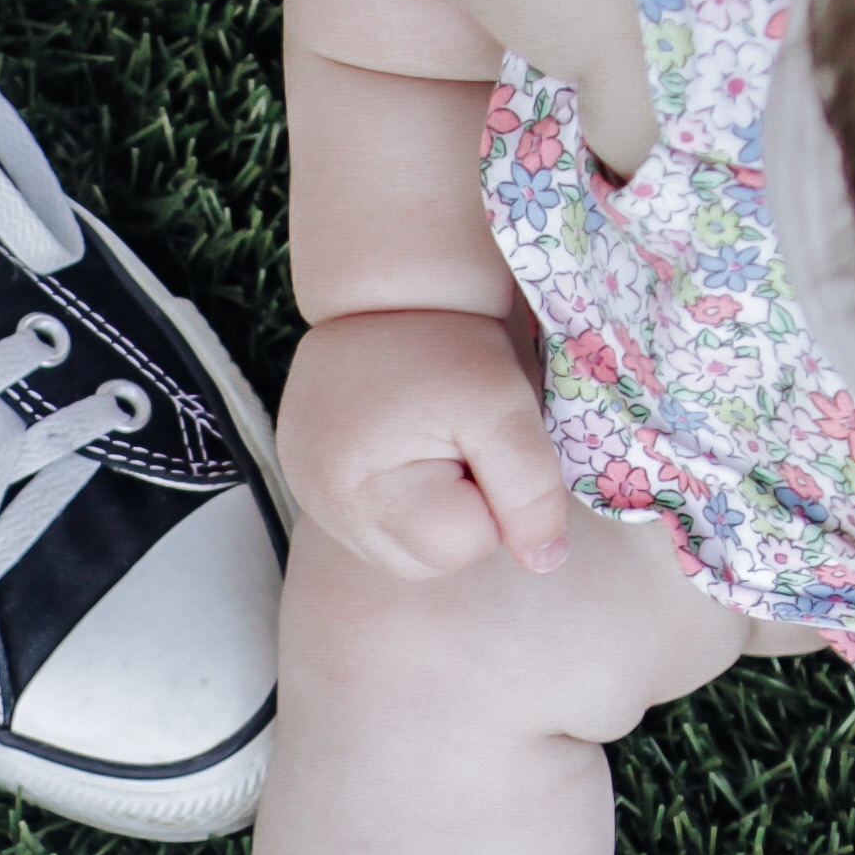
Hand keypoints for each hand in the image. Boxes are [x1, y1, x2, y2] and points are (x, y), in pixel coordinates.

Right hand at [276, 306, 576, 580]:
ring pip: (408, 552)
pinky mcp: (309, 488)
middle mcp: (326, 510)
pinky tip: (402, 449)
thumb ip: (532, 489)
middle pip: (434, 560)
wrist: (384, 292)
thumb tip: (545, 562)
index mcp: (364, 492)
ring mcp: (311, 501)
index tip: (477, 441)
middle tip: (456, 439)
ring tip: (429, 442)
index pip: (463, 546)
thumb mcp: (503, 406)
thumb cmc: (448, 344)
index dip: (491, 498)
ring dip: (435, 507)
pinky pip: (379, 528)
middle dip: (462, 508)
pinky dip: (405, 498)